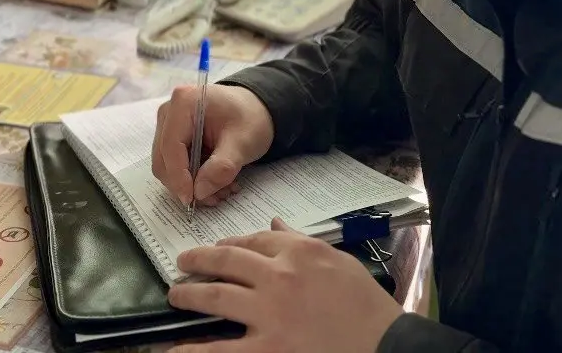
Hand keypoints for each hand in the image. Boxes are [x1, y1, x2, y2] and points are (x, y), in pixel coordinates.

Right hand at [153, 85, 273, 205]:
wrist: (255, 110)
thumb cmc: (250, 119)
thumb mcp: (243, 143)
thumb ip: (221, 168)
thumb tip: (198, 192)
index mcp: (184, 103)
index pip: (170, 146)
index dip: (178, 176)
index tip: (191, 199)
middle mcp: (169, 111)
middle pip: (163, 158)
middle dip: (184, 184)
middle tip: (213, 198)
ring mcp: (168, 124)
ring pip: (166, 165)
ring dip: (189, 184)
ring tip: (220, 190)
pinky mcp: (173, 136)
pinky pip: (173, 165)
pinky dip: (191, 179)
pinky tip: (214, 181)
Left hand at [167, 219, 402, 352]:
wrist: (389, 348)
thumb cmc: (368, 305)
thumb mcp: (337, 261)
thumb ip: (299, 240)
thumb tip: (273, 223)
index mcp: (298, 251)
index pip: (254, 238)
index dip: (231, 242)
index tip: (218, 247)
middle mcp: (278, 276)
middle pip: (226, 260)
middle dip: (199, 260)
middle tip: (182, 262)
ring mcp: (270, 314)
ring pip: (215, 296)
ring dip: (189, 294)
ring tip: (175, 294)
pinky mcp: (269, 350)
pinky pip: (222, 350)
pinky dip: (194, 350)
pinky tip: (173, 349)